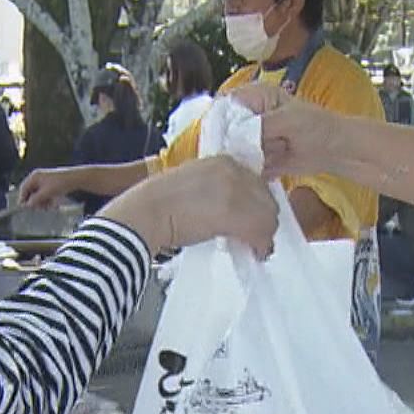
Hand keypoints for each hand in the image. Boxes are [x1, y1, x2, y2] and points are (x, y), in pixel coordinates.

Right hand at [18, 168, 73, 208]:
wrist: (75, 179)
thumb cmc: (60, 183)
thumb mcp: (46, 193)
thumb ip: (35, 199)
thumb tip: (27, 205)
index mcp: (34, 177)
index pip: (24, 188)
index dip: (23, 198)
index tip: (24, 208)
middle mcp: (38, 178)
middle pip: (31, 192)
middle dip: (35, 201)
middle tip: (39, 209)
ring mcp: (45, 181)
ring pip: (39, 194)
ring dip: (42, 202)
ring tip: (48, 207)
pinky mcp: (51, 185)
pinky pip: (46, 194)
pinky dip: (48, 200)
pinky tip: (53, 205)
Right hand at [101, 155, 277, 256]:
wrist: (145, 214)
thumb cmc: (158, 204)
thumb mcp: (192, 183)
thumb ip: (216, 190)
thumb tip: (231, 211)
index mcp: (222, 160)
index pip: (256, 182)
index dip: (256, 204)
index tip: (252, 220)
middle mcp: (232, 170)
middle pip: (266, 197)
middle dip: (264, 219)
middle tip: (256, 238)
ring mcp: (235, 189)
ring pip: (268, 214)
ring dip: (264, 234)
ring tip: (256, 248)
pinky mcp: (234, 212)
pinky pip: (261, 231)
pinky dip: (261, 244)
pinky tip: (256, 253)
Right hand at [228, 83, 350, 179]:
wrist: (335, 150)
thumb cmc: (317, 126)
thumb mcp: (288, 120)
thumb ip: (260, 127)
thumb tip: (234, 137)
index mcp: (255, 96)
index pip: (225, 105)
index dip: (220, 121)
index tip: (223, 137)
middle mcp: (249, 116)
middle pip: (225, 130)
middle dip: (235, 143)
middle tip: (256, 147)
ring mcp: (251, 138)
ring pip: (234, 151)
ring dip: (248, 158)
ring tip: (275, 153)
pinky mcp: (257, 157)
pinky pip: (245, 165)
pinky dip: (253, 169)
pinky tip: (271, 166)